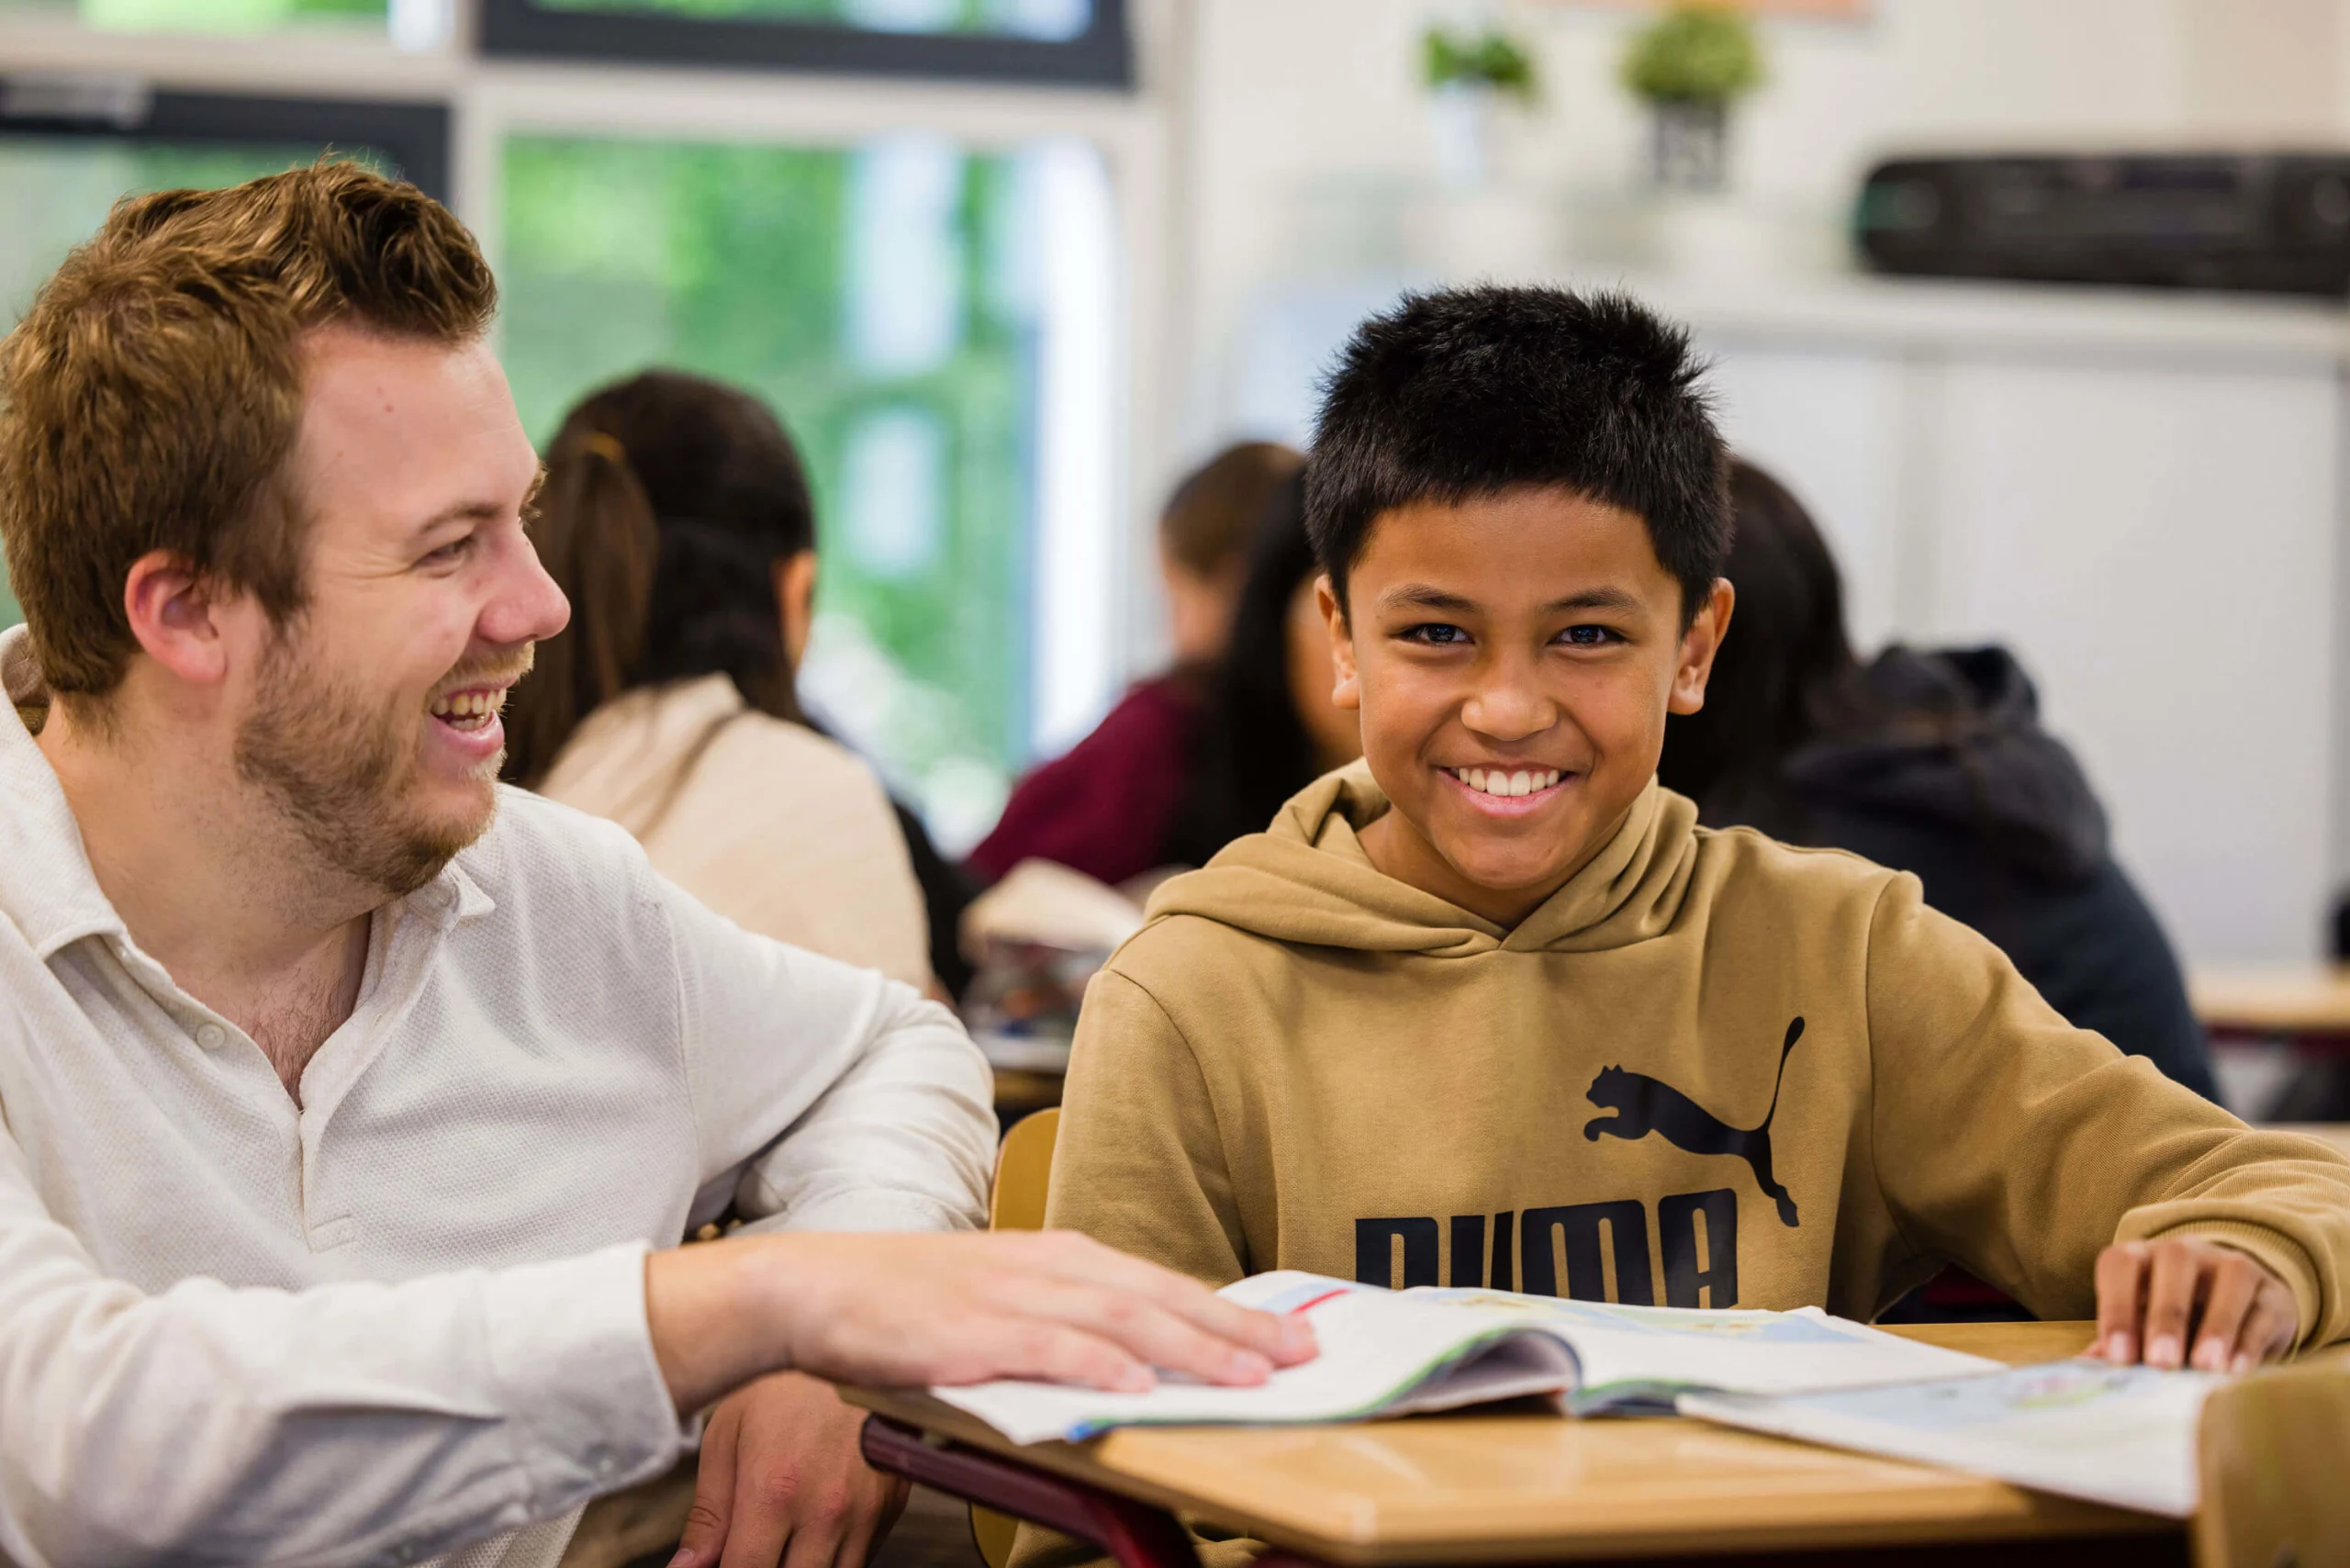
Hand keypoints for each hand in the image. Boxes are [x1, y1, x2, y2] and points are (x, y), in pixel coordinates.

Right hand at [646, 1229, 1317, 1414]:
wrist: (822, 1284)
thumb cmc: (914, 1299)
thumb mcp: (1005, 1296)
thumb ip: (1070, 1319)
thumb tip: (1139, 1358)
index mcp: (1062, 1257)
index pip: (1165, 1284)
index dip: (1233, 1310)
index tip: (1294, 1333)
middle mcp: (1050, 1268)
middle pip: (1161, 1298)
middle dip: (1237, 1328)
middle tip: (1300, 1354)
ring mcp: (1013, 1297)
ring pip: (1122, 1322)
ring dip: (1190, 1348)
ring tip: (1247, 1376)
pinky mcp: (974, 1331)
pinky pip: (1048, 1349)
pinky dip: (1096, 1366)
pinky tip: (1135, 1387)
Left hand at [668, 1372, 905, 1567]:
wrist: (856, 1337)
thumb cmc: (788, 1380)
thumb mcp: (729, 1435)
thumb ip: (708, 1513)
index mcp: (773, 1492)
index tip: (718, 1565)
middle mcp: (824, 1510)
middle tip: (751, 1547)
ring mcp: (864, 1512)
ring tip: (782, 1542)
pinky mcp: (891, 1507)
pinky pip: (862, 1560)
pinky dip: (834, 1558)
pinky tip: (814, 1531)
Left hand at [2091, 1237, 2296, 1373]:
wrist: (2240, 1307)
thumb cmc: (2175, 1322)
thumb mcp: (2142, 1326)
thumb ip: (2117, 1345)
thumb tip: (2084, 1373)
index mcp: (2141, 1257)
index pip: (2120, 1264)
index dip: (2115, 1306)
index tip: (2117, 1356)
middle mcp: (2185, 1252)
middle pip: (2174, 1263)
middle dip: (2166, 1314)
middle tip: (2161, 1362)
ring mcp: (2232, 1266)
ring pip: (2227, 1281)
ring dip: (2216, 1325)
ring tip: (2205, 1366)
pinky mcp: (2272, 1293)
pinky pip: (2262, 1310)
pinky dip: (2250, 1342)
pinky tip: (2237, 1370)